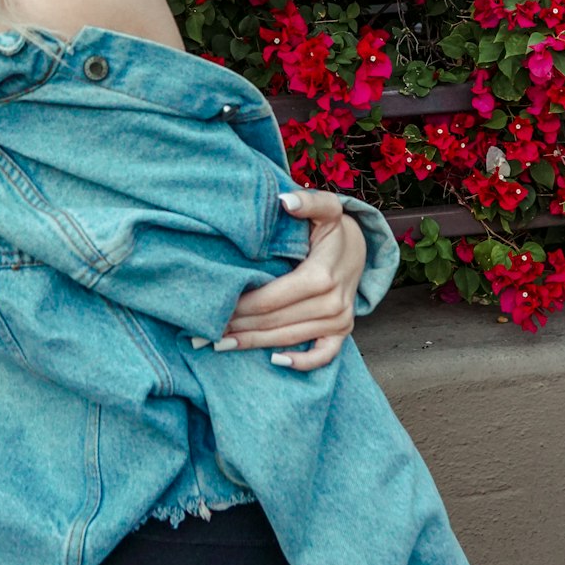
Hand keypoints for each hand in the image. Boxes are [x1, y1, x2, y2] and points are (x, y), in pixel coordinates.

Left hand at [216, 190, 367, 371]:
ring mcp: (340, 320)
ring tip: (221, 346)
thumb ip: (307, 201)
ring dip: (255, 344)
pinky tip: (274, 361)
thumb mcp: (324, 208)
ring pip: (290, 338)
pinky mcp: (343, 331)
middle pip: (276, 321)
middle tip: (204, 334)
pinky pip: (324, 355)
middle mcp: (332, 302)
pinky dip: (302, 363)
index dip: (242, 305)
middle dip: (240, 328)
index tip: (215, 307)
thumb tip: (285, 201)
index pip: (272, 298)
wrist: (360, 247)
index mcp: (321, 275)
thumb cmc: (332, 228)